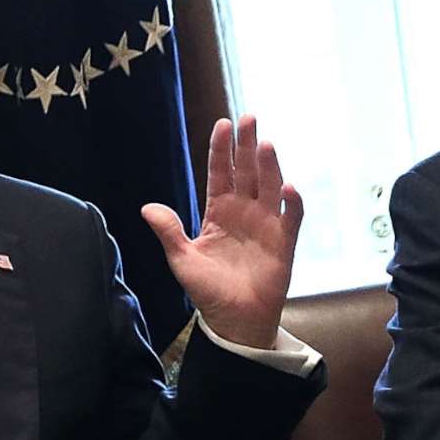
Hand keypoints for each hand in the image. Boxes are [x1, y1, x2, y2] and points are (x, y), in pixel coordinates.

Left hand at [140, 115, 301, 349]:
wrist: (234, 321)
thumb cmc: (208, 290)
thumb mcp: (182, 260)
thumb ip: (169, 232)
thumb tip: (147, 207)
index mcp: (218, 212)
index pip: (220, 173)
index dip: (221, 150)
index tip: (222, 124)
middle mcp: (244, 212)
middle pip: (247, 172)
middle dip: (246, 145)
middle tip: (248, 118)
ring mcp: (266, 224)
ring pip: (270, 187)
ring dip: (269, 166)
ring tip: (265, 144)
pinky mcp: (284, 242)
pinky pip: (292, 217)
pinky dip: (293, 202)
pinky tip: (287, 187)